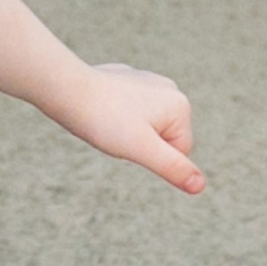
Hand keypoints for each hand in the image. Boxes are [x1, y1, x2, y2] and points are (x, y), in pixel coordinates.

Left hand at [68, 61, 203, 194]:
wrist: (66, 89)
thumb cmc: (104, 120)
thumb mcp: (142, 150)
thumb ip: (173, 168)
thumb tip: (200, 186)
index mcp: (179, 105)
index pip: (179, 151)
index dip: (151, 154)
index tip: (128, 138)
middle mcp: (168, 88)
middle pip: (162, 137)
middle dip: (140, 142)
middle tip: (116, 130)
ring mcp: (146, 80)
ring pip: (143, 125)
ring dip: (126, 130)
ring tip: (107, 120)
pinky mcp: (124, 79)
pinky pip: (125, 110)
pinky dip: (114, 115)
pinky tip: (98, 107)